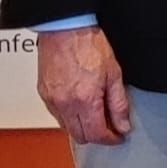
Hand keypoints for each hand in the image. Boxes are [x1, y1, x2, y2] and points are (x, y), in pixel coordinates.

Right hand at [37, 26, 131, 144]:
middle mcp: (64, 104)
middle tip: (110, 128)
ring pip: (67, 128)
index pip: (97, 134)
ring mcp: (51, 100)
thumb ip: (119, 104)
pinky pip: (56, 115)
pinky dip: (69, 117)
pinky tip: (80, 106)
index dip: (111, 139)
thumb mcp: (114, 74)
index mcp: (84, 100)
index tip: (118, 136)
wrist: (65, 28)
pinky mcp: (43, 93)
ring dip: (82, 127)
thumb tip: (123, 125)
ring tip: (96, 115)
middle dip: (97, 136)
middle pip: (80, 136)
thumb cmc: (89, 45)